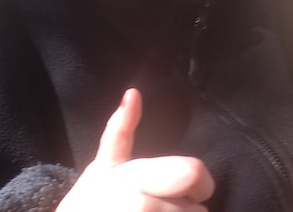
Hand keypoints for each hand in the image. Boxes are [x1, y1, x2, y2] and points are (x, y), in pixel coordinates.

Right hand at [56, 89, 214, 211]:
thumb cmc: (92, 202)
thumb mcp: (104, 166)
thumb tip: (133, 92)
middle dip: (186, 209)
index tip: (189, 190)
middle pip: (199, 210)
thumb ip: (121, 130)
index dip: (200, 183)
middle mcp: (144, 207)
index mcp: (137, 179)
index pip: (194, 173)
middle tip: (161, 209)